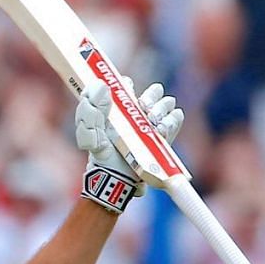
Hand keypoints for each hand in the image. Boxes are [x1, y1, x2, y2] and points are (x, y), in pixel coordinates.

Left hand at [75, 79, 183, 211]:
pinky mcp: (164, 137)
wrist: (117, 178)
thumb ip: (90, 109)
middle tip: (144, 106)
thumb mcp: (89, 132)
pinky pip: (175, 120)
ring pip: (165, 104)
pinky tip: (162, 127)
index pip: (126, 87)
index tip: (127, 89)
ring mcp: (152, 125)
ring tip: (152, 119)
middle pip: (151, 93)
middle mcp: (136, 114)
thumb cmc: (101, 154)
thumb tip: (100, 85)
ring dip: (161, 107)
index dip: (127, 86)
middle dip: (151, 95)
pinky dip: (171, 120)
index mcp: (117, 109)